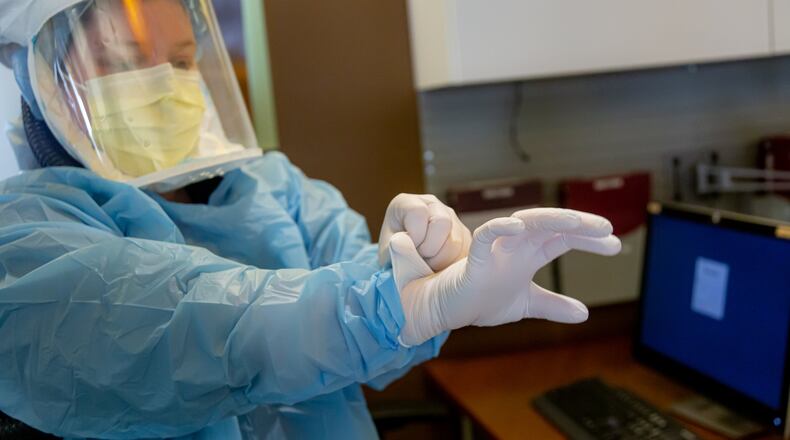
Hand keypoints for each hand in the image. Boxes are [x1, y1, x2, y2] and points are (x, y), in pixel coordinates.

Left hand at [378, 194, 470, 271]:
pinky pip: (465, 252)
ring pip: (457, 240)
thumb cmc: (393, 257)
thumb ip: (395, 248)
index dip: (414, 236)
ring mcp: (451, 218)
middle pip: (442, 222)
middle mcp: (431, 205)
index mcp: (407, 203)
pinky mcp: (464, 235)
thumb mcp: (387, 254)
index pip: (418, 212)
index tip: (408, 249)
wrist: (404, 267)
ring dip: (441, 260)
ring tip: (427, 263)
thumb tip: (404, 240)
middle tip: (419, 258)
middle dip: (429, 249)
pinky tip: (439, 268)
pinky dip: (452, 265)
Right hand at [389, 208, 621, 345]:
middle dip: (580, 225)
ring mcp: (497, 248)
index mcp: (529, 253)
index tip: (616, 245)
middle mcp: (516, 245)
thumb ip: (552, 305)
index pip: (564, 238)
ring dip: (552, 218)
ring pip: (526, 221)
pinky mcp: (474, 256)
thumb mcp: (525, 304)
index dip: (589, 239)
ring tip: (578, 222)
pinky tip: (518, 225)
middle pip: (552, 225)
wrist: (446, 310)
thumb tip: (584, 313)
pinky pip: (486, 234)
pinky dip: (500, 227)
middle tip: (607, 230)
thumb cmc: (480, 299)